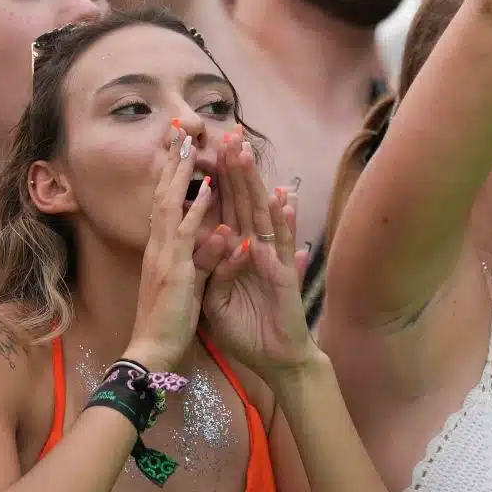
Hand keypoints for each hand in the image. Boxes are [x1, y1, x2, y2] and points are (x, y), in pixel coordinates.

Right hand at [126, 124, 223, 371]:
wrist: (152, 352)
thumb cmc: (169, 323)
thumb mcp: (189, 285)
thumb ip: (203, 259)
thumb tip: (218, 234)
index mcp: (162, 251)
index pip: (166, 204)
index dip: (173, 176)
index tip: (180, 149)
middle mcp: (160, 248)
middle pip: (165, 195)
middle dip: (174, 163)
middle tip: (180, 130)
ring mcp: (165, 257)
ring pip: (172, 206)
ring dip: (182, 175)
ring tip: (191, 145)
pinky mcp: (176, 273)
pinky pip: (188, 237)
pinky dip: (198, 212)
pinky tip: (208, 190)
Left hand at [200, 135, 318, 381]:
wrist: (277, 359)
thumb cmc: (249, 330)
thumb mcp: (217, 298)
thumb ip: (213, 269)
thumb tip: (210, 242)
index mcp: (237, 252)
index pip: (226, 208)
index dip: (218, 181)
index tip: (206, 152)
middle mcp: (256, 248)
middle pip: (244, 201)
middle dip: (237, 168)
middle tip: (230, 132)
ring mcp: (272, 259)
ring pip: (263, 213)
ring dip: (255, 182)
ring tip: (248, 152)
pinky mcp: (284, 276)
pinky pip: (282, 244)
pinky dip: (283, 221)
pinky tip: (282, 197)